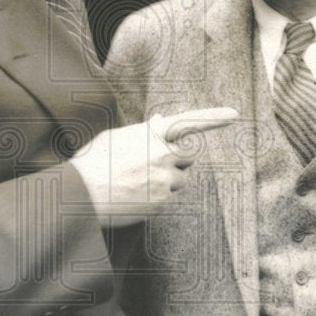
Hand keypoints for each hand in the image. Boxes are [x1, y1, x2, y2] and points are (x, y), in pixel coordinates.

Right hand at [70, 108, 237, 225]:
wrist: (80, 194)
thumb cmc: (93, 163)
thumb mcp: (116, 138)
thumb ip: (143, 130)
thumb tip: (163, 119)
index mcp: (151, 134)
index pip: (188, 122)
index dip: (213, 117)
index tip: (235, 114)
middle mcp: (162, 154)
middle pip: (189, 155)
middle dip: (178, 159)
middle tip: (155, 164)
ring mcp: (164, 178)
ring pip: (182, 179)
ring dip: (168, 180)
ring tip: (139, 182)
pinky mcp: (163, 201)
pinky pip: (171, 197)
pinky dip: (158, 196)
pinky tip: (136, 195)